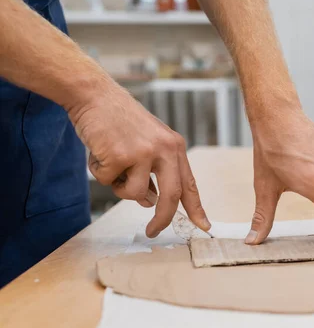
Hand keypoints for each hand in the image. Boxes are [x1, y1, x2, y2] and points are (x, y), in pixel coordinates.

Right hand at [68, 84, 209, 237]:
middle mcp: (165, 149)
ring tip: (111, 160)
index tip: (204, 225)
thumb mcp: (147, 144)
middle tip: (153, 232)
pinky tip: (99, 150)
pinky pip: (107, 181)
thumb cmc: (120, 121)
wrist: (96, 95)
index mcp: (175, 147)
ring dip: (117, 185)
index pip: (190, 183)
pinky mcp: (120, 155)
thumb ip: (152, 172)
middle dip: (162, 219)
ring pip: (133, 194)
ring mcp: (143, 152)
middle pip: (171, 197)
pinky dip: (98, 171)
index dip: (197, 208)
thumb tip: (150, 201)